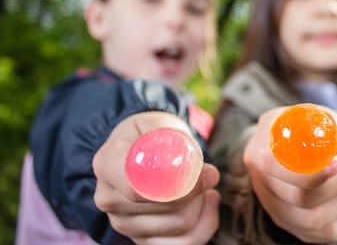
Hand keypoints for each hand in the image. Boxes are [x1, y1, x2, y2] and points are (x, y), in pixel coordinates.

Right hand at [93, 111, 219, 244]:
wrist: (141, 147)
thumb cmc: (153, 134)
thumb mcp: (162, 124)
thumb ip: (181, 146)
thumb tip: (207, 175)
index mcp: (107, 164)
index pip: (138, 189)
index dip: (177, 186)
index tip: (203, 173)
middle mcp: (108, 199)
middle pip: (167, 209)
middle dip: (197, 191)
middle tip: (207, 173)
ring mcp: (123, 223)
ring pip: (180, 227)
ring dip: (202, 205)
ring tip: (205, 184)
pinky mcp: (141, 239)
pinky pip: (183, 244)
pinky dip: (204, 225)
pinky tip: (207, 204)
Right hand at [243, 106, 336, 242]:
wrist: (315, 141)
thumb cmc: (320, 129)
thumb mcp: (325, 120)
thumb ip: (327, 133)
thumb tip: (331, 153)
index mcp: (264, 146)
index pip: (279, 169)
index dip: (312, 172)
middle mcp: (260, 178)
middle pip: (299, 198)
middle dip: (334, 186)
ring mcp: (271, 204)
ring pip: (311, 221)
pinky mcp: (286, 222)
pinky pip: (320, 234)